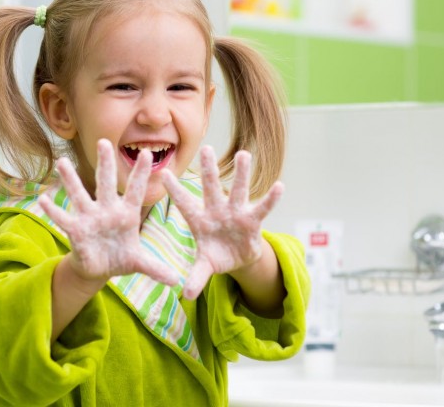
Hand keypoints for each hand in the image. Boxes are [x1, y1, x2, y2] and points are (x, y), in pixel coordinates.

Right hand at [38, 139, 178, 286]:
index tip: (147, 154)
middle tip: (103, 142)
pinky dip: (53, 210)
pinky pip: (63, 218)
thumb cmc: (120, 258)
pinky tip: (44, 198)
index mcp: (126, 214)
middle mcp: (107, 210)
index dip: (140, 174)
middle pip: (105, 183)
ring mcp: (89, 218)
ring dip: (70, 180)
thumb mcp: (139, 263)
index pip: (135, 190)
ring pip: (79, 195)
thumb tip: (176, 282)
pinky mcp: (75, 230)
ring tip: (61, 163)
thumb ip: (155, 268)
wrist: (99, 269)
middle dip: (105, 164)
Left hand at [162, 146, 283, 299]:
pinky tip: (280, 186)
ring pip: (239, 190)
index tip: (163, 173)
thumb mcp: (204, 267)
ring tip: (244, 154)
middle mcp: (216, 211)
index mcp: (199, 220)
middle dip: (208, 170)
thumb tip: (185, 295)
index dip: (174, 190)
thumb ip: (196, 277)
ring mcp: (235, 213)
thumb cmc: (216, 256)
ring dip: (242, 174)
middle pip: (211, 188)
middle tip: (206, 148)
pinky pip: (262, 208)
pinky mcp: (253, 221)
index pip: (184, 203)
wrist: (236, 258)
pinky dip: (271, 199)